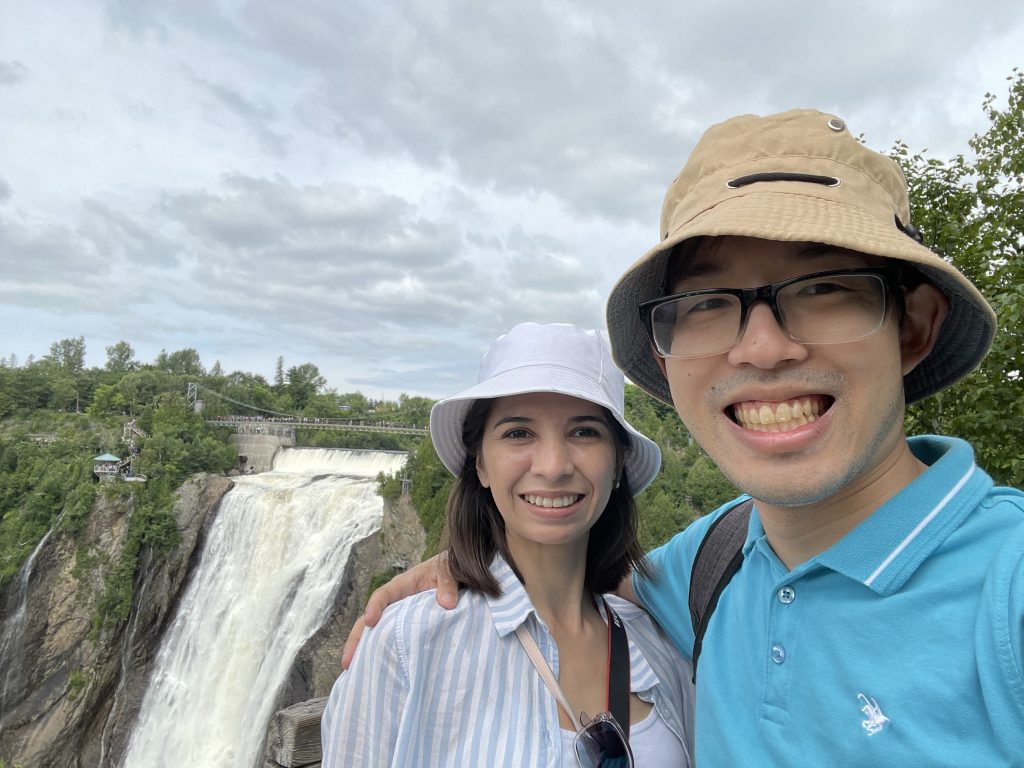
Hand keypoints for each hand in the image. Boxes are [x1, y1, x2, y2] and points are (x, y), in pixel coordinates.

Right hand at [341, 552, 458, 668]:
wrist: (455, 574)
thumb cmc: (448, 569)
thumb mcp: (449, 571)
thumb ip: (447, 584)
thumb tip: (446, 604)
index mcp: (402, 585)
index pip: (382, 595)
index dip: (374, 607)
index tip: (370, 621)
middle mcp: (394, 602)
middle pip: (368, 619)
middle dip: (356, 639)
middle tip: (347, 661)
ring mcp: (397, 617)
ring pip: (375, 634)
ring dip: (363, 651)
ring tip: (354, 673)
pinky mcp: (405, 629)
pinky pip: (389, 641)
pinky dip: (380, 654)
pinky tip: (376, 672)